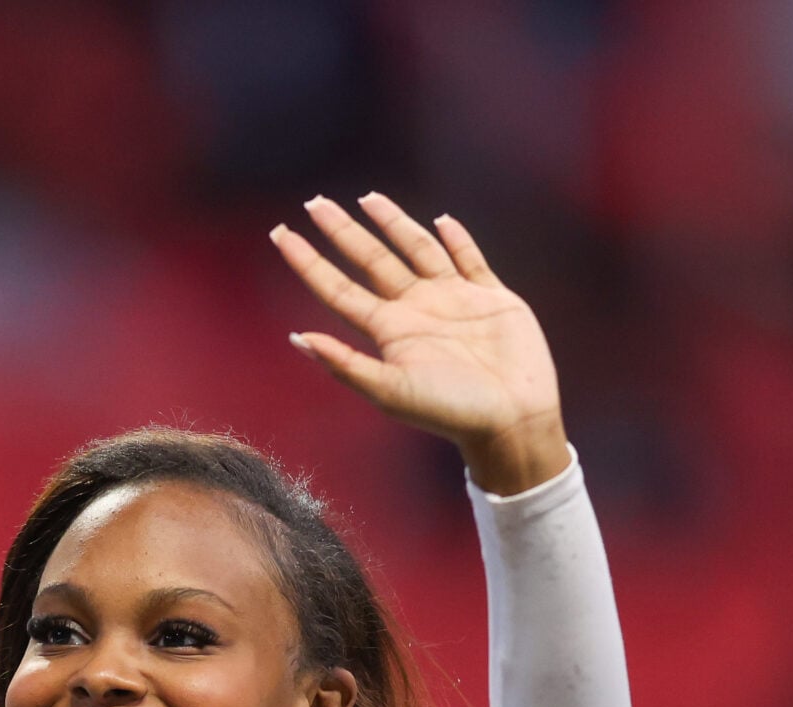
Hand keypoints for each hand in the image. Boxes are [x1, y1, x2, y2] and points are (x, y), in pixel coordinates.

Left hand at [271, 193, 568, 494]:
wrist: (512, 421)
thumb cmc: (450, 412)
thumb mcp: (391, 391)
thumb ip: (345, 365)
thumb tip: (297, 339)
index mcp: (388, 330)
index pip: (337, 288)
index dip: (307, 261)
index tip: (279, 233)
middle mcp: (415, 310)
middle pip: (370, 259)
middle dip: (342, 230)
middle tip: (315, 202)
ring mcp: (453, 301)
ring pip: (416, 249)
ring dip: (393, 223)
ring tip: (368, 199)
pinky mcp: (491, 299)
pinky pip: (470, 260)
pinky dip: (457, 239)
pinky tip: (442, 221)